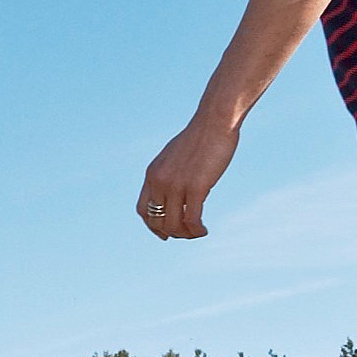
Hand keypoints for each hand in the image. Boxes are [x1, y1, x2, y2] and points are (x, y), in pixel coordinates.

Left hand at [136, 117, 238, 238]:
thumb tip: (174, 191)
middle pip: (157, 222)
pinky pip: (191, 220)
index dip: (152, 226)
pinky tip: (204, 230)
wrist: (214, 122)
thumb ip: (170, 173)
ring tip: (198, 232)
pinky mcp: (196, 187)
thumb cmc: (199, 137)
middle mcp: (160, 181)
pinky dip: (197, 231)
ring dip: (185, 234)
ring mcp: (176, 185)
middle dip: (172, 232)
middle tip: (187, 233)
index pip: (142, 210)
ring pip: (173, 225)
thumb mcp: (175, 156)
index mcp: (152, 173)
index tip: (166, 233)